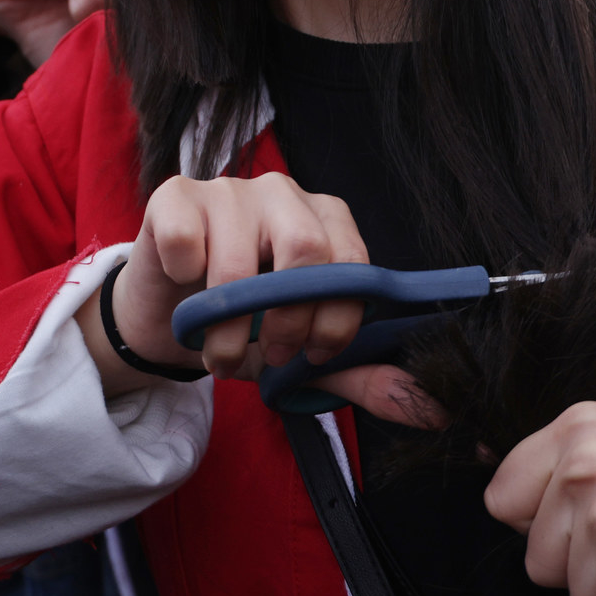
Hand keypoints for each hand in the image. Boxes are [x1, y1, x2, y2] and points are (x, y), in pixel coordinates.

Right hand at [88, 172, 370, 389]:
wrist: (169, 320)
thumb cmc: (245, 327)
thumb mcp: (303, 356)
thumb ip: (359, 374)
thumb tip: (426, 406)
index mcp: (328, 219)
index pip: (352, 265)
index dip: (336, 322)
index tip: (312, 356)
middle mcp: (284, 193)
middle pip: (306, 248)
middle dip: (288, 321)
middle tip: (271, 353)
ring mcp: (228, 188)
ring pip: (238, 261)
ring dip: (226, 328)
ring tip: (219, 351)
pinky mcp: (175, 195)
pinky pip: (184, 240)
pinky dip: (183, 279)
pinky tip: (184, 285)